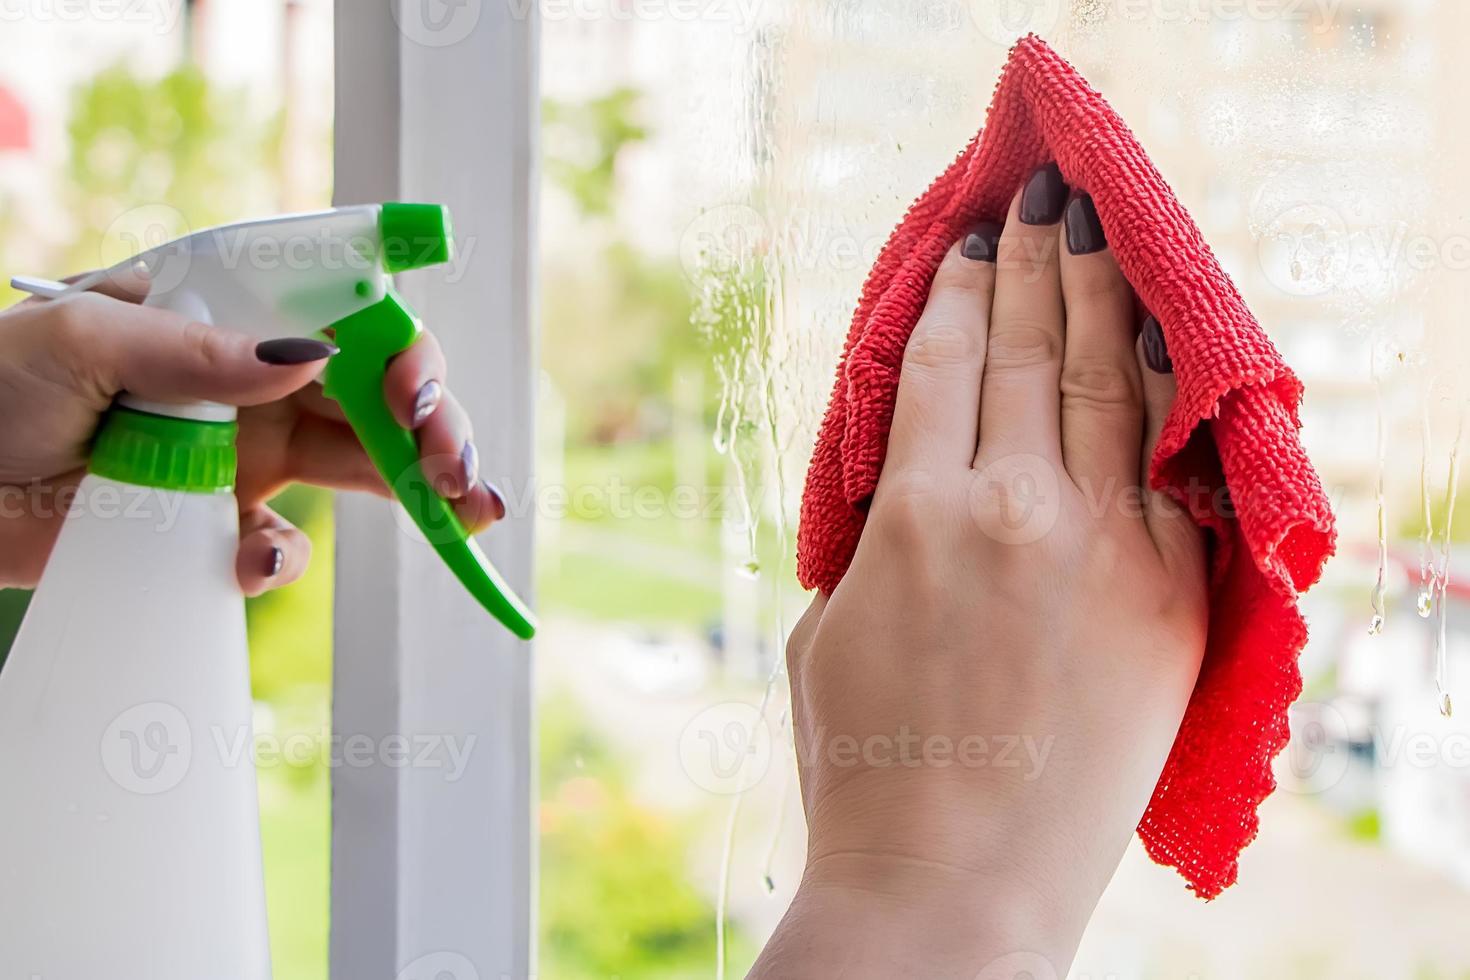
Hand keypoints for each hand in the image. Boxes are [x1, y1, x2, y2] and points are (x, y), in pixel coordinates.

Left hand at [0, 268, 504, 593]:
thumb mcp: (81, 342)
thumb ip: (196, 353)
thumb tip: (309, 360)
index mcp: (229, 321)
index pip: (344, 322)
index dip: (401, 354)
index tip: (418, 395)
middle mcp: (251, 384)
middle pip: (375, 399)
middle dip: (435, 431)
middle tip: (463, 474)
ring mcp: (242, 454)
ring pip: (359, 467)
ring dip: (417, 492)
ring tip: (464, 516)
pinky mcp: (214, 524)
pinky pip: (278, 544)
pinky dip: (278, 557)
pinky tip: (252, 556)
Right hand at [755, 166, 1206, 977]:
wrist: (954, 888)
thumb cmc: (866, 769)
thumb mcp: (827, 629)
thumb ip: (872, 533)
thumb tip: (907, 472)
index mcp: (914, 516)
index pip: (938, 364)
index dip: (955, 294)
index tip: (965, 250)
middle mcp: (1013, 510)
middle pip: (1028, 353)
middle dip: (1031, 265)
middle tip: (1037, 208)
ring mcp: (1104, 550)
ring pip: (1106, 387)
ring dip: (1098, 301)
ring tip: (1094, 242)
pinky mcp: (1169, 598)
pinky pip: (1171, 469)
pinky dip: (1163, 396)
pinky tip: (1159, 346)